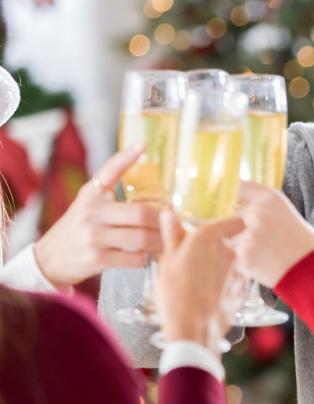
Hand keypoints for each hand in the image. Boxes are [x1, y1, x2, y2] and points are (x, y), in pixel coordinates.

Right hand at [34, 143, 161, 286]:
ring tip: (168, 240)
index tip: (143, 144)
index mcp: (90, 195)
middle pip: (139, 213)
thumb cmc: (77, 228)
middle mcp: (91, 213)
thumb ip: (109, 192)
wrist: (48, 259)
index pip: (109, 171)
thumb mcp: (87, 204)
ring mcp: (94, 237)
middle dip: (162, 219)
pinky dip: (145, 257)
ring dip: (159, 241)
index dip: (126, 157)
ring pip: (140, 238)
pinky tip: (148, 255)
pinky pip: (133, 258)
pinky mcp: (97, 259)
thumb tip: (145, 175)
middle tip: (175, 220)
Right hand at [156, 210, 243, 352]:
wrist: (192, 330)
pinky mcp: (243, 289)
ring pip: (231, 263)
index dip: (232, 221)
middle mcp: (229, 250)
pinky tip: (209, 294)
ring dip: (220, 268)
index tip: (225, 225)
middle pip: (229, 243)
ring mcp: (239, 270)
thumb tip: (168, 213)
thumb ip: (172, 235)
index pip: (234, 220)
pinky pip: (235, 281)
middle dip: (216, 249)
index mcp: (209, 238)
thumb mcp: (167, 262)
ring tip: (200, 283)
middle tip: (196, 262)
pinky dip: (226, 284)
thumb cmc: (175, 295)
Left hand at [234, 181, 313, 288]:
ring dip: (244, 246)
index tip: (233, 202)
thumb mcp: (285, 213)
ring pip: (234, 238)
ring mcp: (248, 234)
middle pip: (234, 215)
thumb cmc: (303, 242)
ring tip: (266, 254)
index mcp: (269, 197)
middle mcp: (257, 212)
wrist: (313, 270)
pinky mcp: (243, 256)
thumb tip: (236, 206)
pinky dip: (246, 261)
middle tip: (262, 239)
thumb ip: (261, 207)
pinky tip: (265, 264)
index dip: (234, 196)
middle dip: (241, 227)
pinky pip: (236, 257)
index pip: (239, 187)